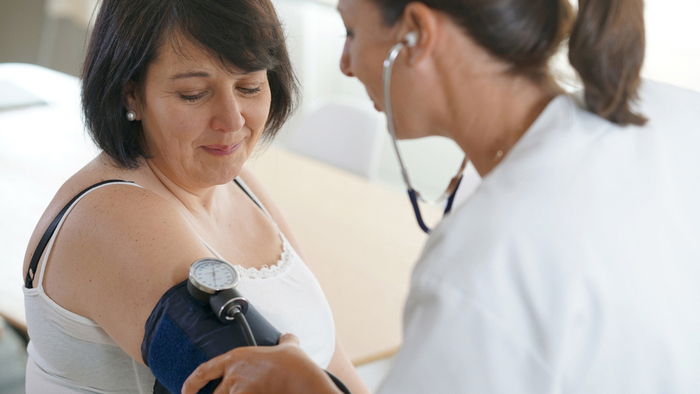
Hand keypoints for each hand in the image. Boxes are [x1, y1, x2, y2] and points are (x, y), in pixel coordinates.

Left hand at [181, 333, 342, 393]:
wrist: (303, 381)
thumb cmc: (295, 365)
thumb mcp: (288, 347)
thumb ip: (284, 342)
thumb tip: (287, 338)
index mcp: (236, 358)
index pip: (204, 371)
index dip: (191, 383)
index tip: (186, 391)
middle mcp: (233, 376)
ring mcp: (239, 392)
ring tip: (253, 390)